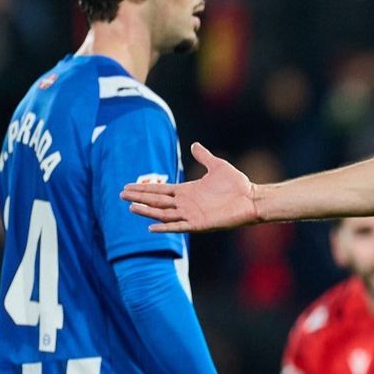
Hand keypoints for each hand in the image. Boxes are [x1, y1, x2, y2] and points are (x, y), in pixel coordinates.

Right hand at [123, 142, 260, 231]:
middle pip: (157, 201)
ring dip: (147, 211)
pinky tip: (151, 227)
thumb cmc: (237, 184)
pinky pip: (178, 226)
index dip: (144, 189)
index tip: (127, 186)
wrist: (252, 198)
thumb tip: (195, 145)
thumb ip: (204, 157)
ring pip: (163, 213)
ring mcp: (192, 214)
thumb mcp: (217, 166)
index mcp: (188, 191)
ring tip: (131, 208)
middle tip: (121, 195)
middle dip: (140, 198)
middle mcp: (187, 203)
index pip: (160, 190)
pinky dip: (165, 227)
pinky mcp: (200, 224)